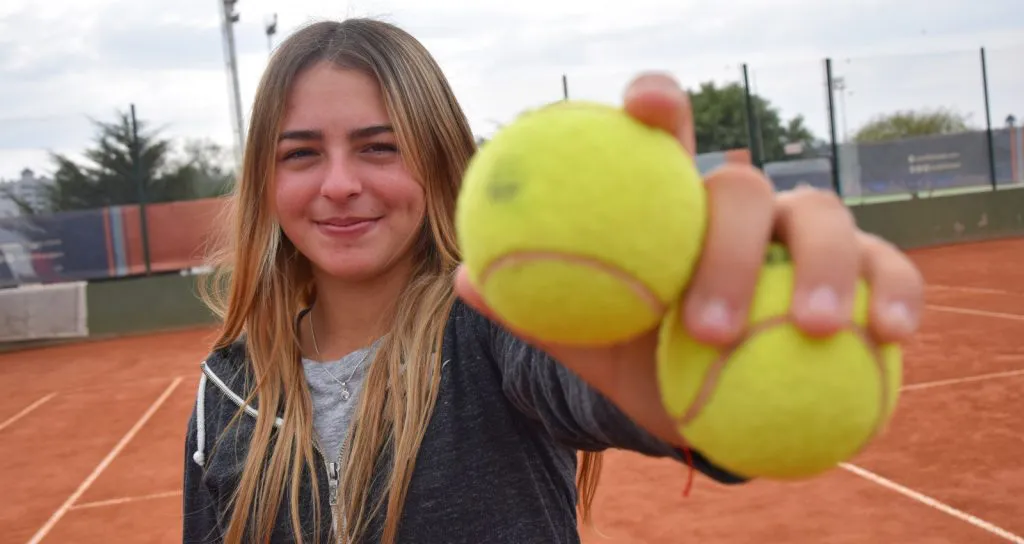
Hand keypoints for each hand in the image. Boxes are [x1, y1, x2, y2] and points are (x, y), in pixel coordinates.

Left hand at [454, 72, 923, 446]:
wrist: (701, 402)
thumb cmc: (641, 354)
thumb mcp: (589, 338)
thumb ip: (539, 307)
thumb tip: (469, 278)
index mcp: (673, 204)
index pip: (667, 138)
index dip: (660, 105)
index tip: (646, 105)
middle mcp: (743, 205)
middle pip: (743, 187)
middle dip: (728, 243)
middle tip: (704, 322)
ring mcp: (805, 234)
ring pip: (824, 216)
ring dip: (820, 267)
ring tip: (807, 329)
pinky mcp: (863, 271)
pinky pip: (889, 270)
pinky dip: (893, 294)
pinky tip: (889, 335)